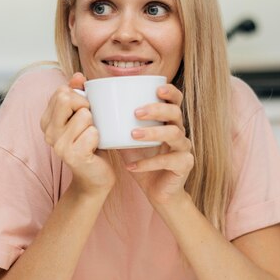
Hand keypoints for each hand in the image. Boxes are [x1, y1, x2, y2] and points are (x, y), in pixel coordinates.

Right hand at [40, 72, 115, 194]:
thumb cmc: (90, 144)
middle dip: (85, 106)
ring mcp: (58, 145)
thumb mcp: (83, 115)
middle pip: (66, 98)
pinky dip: (99, 139)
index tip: (83, 113)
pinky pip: (93, 132)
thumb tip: (78, 76)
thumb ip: (78, 93)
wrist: (95, 177)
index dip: (79, 98)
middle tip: (89, 124)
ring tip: (91, 139)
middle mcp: (48, 132)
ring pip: (84, 115)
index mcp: (46, 120)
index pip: (61, 91)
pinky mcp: (72, 155)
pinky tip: (94, 149)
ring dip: (95, 125)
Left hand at [118, 84, 193, 205]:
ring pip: (174, 134)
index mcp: (168, 121)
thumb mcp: (127, 141)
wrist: (157, 190)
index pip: (175, 99)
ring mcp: (184, 148)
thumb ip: (118, 125)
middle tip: (137, 112)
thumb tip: (95, 110)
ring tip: (133, 135)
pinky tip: (132, 167)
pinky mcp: (184, 164)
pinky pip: (168, 161)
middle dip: (157, 109)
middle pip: (175, 113)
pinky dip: (148, 163)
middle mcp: (179, 131)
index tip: (157, 88)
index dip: (170, 92)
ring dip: (152, 132)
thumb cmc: (142, 160)